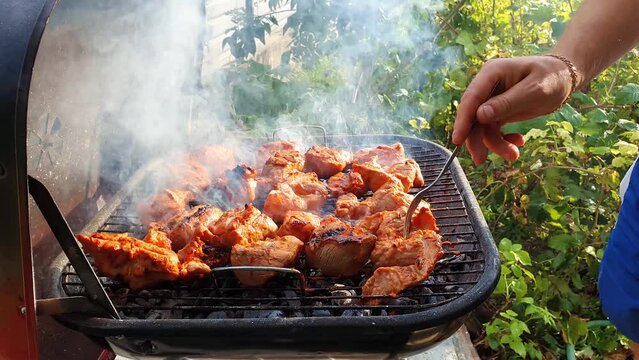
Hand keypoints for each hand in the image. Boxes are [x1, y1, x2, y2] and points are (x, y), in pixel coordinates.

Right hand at [452, 56, 574, 163]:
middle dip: (477, 139)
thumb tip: (480, 115)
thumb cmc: (551, 78)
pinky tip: (517, 143)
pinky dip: (502, 140)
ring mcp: (491, 100)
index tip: (457, 140)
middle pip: (472, 116)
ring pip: (482, 127)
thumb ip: (507, 104)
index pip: (471, 98)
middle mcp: (486, 86)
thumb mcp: (533, 91)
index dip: (463, 120)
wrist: (564, 79)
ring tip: (513, 155)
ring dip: (495, 144)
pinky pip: (492, 130)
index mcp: (491, 73)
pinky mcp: (497, 111)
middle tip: (480, 159)